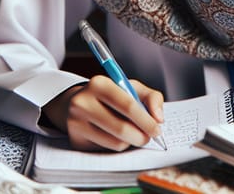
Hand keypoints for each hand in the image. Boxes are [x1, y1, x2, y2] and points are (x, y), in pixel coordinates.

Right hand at [42, 75, 164, 150]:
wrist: (78, 104)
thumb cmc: (111, 95)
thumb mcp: (131, 87)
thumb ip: (151, 97)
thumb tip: (159, 118)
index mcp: (99, 84)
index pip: (128, 105)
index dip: (146, 120)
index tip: (157, 129)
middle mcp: (83, 102)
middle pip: (121, 128)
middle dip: (141, 136)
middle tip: (149, 136)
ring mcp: (76, 123)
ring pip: (115, 143)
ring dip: (130, 142)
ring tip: (133, 134)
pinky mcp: (75, 140)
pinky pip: (105, 150)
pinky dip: (117, 146)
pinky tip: (117, 136)